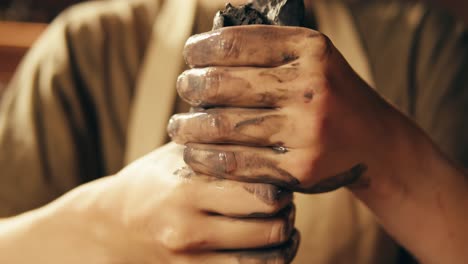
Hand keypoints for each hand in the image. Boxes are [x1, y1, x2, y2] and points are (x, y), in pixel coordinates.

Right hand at [0, 143, 297, 263]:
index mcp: (185, 191)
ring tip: (282, 223)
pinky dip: (273, 261)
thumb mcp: (176, 152)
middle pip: (271, 227)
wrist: (112, 226)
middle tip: (284, 199)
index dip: (281, 184)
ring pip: (269, 260)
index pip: (260, 193)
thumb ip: (214, 137)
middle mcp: (188, 230)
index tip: (278, 176)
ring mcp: (190, 261)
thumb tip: (257, 107)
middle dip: (286, 211)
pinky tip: (270, 245)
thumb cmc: (152, 180)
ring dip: (286, 240)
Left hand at [169, 26, 405, 193]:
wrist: (373, 142)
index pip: (233, 43)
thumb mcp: (312, 59)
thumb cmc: (330, 95)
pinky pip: (235, 163)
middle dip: (190, 86)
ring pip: (222, 127)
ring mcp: (306, 130)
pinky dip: (204, 158)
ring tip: (177, 127)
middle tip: (184, 88)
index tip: (191, 56)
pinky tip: (194, 153)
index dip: (201, 49)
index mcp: (310, 48)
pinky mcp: (300, 169)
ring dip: (187, 127)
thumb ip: (269, 48)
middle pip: (221, 84)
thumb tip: (206, 46)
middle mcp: (310, 86)